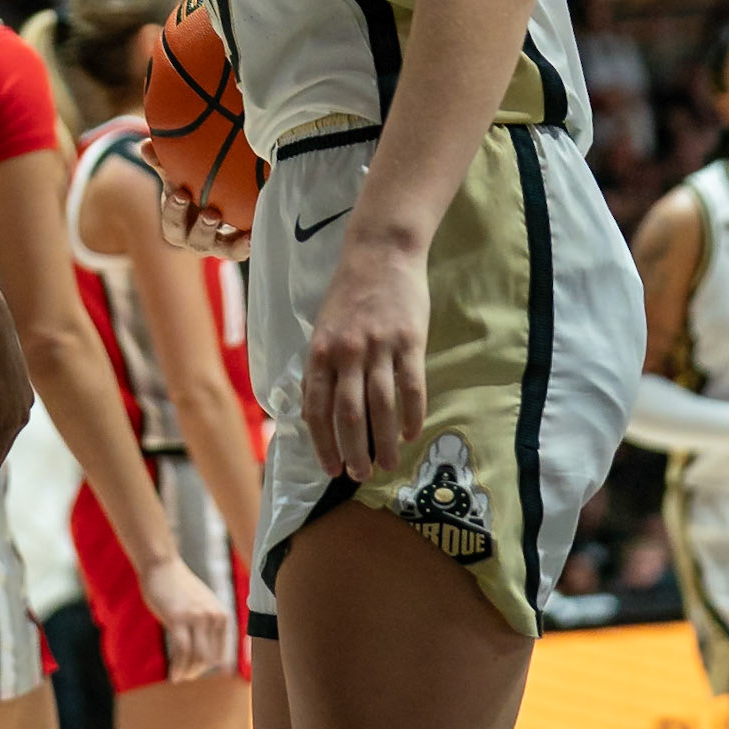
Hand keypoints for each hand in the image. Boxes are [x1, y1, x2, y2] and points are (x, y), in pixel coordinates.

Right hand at [137, 139, 250, 260]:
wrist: (215, 204)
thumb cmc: (189, 191)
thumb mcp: (176, 179)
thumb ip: (162, 164)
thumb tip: (145, 146)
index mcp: (178, 227)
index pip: (173, 223)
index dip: (175, 211)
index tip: (181, 193)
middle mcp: (196, 241)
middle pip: (196, 241)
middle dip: (201, 229)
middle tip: (210, 212)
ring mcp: (219, 247)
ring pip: (222, 249)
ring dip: (230, 239)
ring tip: (239, 224)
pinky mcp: (239, 247)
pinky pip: (244, 249)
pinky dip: (247, 243)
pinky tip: (253, 233)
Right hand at [137, 555, 231, 680]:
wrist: (162, 566)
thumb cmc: (179, 586)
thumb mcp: (202, 604)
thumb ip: (208, 624)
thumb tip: (210, 654)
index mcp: (222, 615)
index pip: (221, 653)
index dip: (209, 666)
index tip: (197, 671)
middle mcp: (213, 617)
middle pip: (210, 659)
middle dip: (198, 671)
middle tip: (186, 675)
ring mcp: (196, 618)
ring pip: (197, 658)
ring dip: (188, 672)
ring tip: (179, 677)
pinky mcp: (178, 619)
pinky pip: (182, 651)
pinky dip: (178, 667)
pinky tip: (173, 676)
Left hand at [302, 235, 428, 481]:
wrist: (380, 253)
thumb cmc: (348, 295)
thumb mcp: (322, 329)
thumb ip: (320, 368)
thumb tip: (316, 413)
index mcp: (320, 352)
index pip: (317, 408)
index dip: (323, 443)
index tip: (330, 468)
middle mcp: (346, 353)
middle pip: (349, 414)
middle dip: (353, 450)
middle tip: (360, 474)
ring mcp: (378, 347)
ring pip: (381, 406)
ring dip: (384, 442)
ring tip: (388, 465)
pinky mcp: (408, 341)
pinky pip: (412, 387)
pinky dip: (412, 415)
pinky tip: (411, 434)